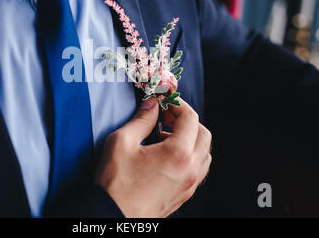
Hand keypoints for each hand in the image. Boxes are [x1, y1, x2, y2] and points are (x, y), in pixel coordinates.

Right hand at [95, 97, 211, 217]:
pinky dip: (189, 155)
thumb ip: (141, 120)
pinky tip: (167, 155)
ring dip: (190, 138)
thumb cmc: (116, 184)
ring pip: (204, 152)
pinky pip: (198, 169)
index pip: (190, 118)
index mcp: (178, 154)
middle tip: (166, 116)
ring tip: (165, 136)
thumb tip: (152, 105)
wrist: (114, 216)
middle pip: (203, 134)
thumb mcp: (121, 142)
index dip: (177, 104)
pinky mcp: (184, 194)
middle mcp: (190, 169)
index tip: (164, 101)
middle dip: (187, 120)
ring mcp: (189, 184)